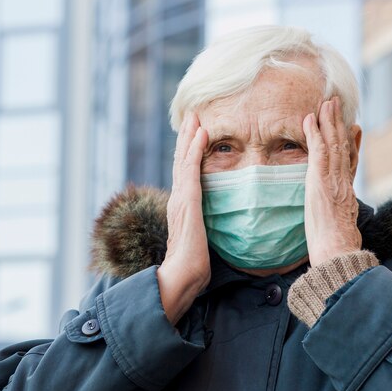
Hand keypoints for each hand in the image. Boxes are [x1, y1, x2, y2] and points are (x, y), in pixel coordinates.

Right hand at [157, 112, 209, 324]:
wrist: (183, 275)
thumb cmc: (194, 265)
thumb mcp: (201, 240)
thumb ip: (205, 227)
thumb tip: (213, 226)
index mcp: (182, 206)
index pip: (185, 174)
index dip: (189, 153)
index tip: (196, 134)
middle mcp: (178, 198)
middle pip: (181, 161)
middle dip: (187, 137)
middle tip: (193, 115)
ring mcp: (181, 199)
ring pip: (183, 159)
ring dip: (190, 136)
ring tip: (196, 116)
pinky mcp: (187, 201)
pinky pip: (191, 169)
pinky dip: (195, 149)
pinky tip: (202, 134)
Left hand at [302, 97, 361, 266]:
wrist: (337, 251)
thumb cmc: (336, 248)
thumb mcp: (342, 228)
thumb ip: (341, 217)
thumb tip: (340, 221)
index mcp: (347, 193)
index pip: (351, 163)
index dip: (352, 143)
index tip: (354, 128)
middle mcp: (343, 182)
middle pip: (344, 147)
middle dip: (339, 124)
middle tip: (336, 104)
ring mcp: (334, 180)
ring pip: (333, 143)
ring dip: (328, 121)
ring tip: (326, 103)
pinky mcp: (321, 180)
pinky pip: (319, 151)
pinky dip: (314, 133)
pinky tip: (310, 119)